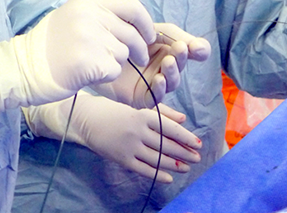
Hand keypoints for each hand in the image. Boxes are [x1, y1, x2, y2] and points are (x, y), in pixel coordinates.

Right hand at [0, 0, 155, 121]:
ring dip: (116, 63)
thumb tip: (131, 23)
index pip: (132, 7)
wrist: (23, 69)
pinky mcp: (90, 61)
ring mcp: (90, 39)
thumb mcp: (71, 18)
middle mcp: (89, 17)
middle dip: (139, 50)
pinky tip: (88, 74)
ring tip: (94, 64)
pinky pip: (113, 70)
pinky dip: (105, 76)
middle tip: (138, 59)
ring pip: (123, 54)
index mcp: (87, 3)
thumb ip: (99, 16)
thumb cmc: (48, 47)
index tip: (149, 36)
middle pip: (131, 34)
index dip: (146, 23)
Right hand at [24, 92, 202, 182]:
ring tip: (187, 167)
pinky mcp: (122, 158)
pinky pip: (144, 169)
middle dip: (184, 153)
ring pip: (157, 158)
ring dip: (175, 165)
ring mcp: (130, 146)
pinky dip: (158, 174)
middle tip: (197, 158)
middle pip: (167, 145)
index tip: (198, 143)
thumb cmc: (117, 112)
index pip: (170, 128)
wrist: (88, 120)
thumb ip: (163, 113)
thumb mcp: (139, 108)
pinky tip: (169, 177)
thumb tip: (183, 118)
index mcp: (144, 115)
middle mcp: (138, 131)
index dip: (186, 137)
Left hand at [90, 23, 210, 108]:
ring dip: (172, 73)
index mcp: (167, 50)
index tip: (194, 46)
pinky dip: (160, 89)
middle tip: (179, 49)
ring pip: (171, 83)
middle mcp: (163, 68)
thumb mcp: (151, 30)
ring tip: (168, 62)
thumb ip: (178, 35)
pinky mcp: (141, 98)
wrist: (92, 49)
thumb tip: (205, 49)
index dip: (195, 50)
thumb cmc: (122, 37)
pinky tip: (158, 78)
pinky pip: (156, 97)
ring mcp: (153, 83)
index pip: (189, 51)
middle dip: (182, 59)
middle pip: (181, 67)